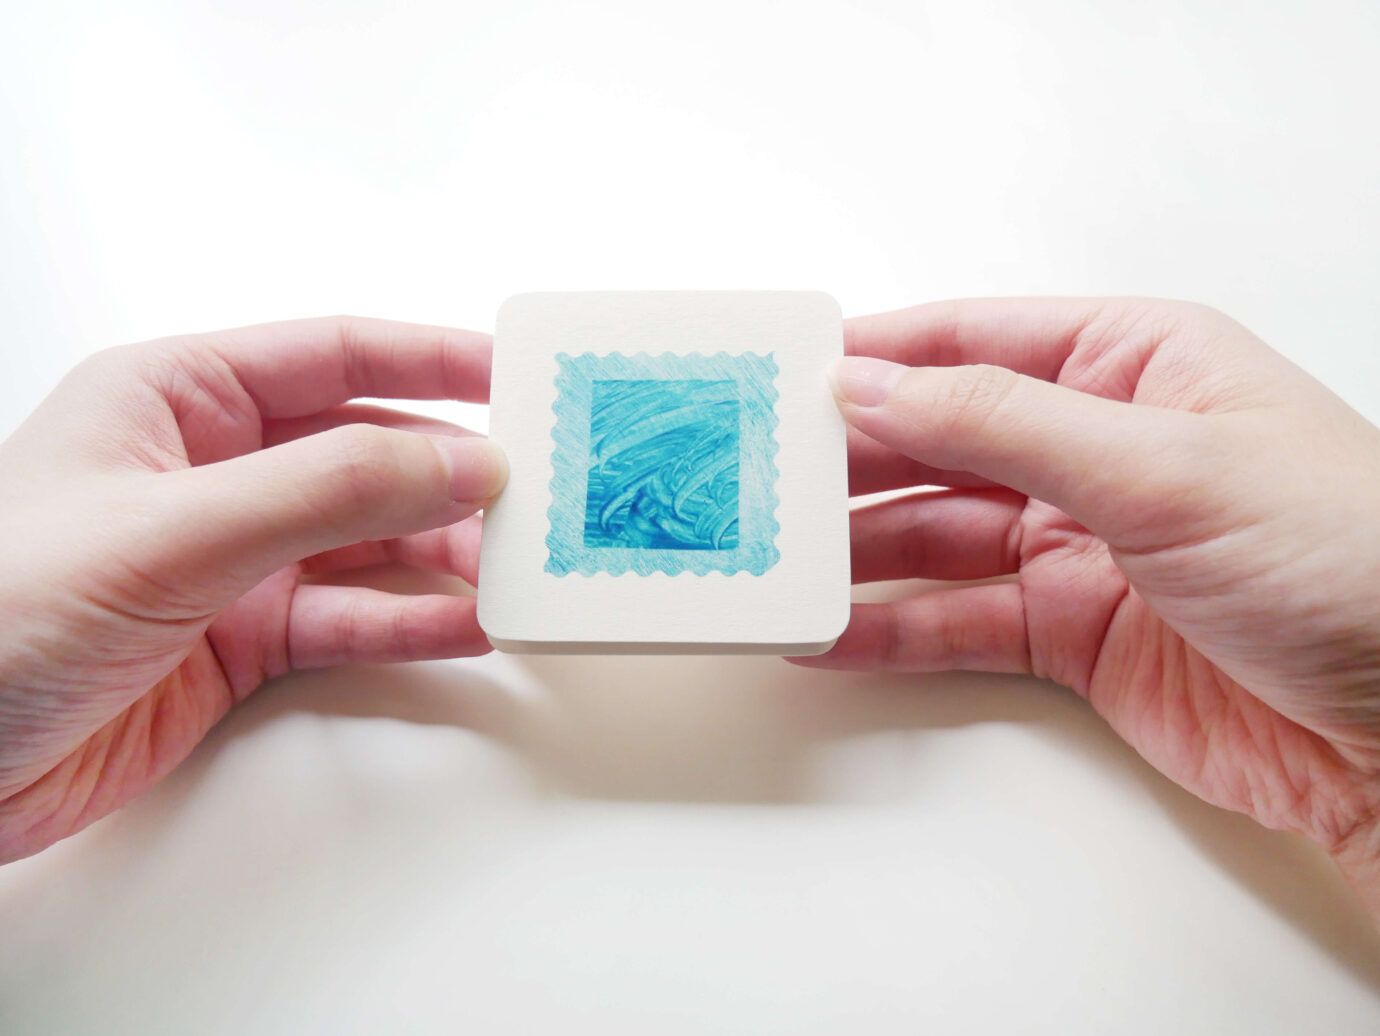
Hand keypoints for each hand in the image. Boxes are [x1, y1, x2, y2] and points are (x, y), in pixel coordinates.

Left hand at [0, 317, 506, 861]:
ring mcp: (232, 558)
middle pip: (365, 450)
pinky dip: (413, 622)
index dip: (430, 358)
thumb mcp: (171, 532)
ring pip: (369, 541)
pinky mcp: (243, 639)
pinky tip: (469, 624)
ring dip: (444, 553)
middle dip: (451, 470)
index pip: (332, 356)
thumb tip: (455, 458)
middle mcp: (212, 471)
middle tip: (535, 491)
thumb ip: (323, 490)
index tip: (515, 376)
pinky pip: (351, 618)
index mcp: (174, 399)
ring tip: (518, 565)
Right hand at [795, 299, 1379, 917]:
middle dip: (850, 459)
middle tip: (760, 477)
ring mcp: (1080, 543)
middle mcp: (1098, 447)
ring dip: (857, 550)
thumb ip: (1002, 422)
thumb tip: (876, 386)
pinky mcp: (1072, 632)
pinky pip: (958, 622)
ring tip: (778, 559)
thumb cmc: (1346, 559)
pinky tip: (832, 636)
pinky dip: (891, 631)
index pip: (973, 340)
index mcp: (1133, 364)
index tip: (786, 374)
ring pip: (937, 536)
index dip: (877, 356)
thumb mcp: (1160, 464)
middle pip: (940, 440)